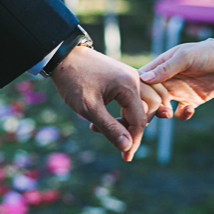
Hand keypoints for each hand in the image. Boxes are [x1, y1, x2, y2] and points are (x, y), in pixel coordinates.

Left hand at [49, 47, 151, 161]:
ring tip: (114, 129)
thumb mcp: (89, 108)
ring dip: (134, 118)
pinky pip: (135, 96)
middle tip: (120, 140)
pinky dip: (128, 109)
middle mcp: (135, 78)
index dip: (133, 141)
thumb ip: (110, 128)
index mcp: (129, 85)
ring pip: (145, 102)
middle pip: (150, 109)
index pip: (140, 120)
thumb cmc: (74, 80)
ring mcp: (130, 76)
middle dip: (137, 128)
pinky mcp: (124, 76)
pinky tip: (111, 118)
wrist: (62, 56)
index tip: (126, 157)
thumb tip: (127, 147)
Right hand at [139, 38, 213, 119]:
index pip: (141, 81)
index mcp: (160, 67)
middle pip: (148, 97)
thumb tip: (144, 79)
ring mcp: (178, 92)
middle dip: (145, 107)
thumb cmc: (207, 51)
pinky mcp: (191, 101)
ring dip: (161, 114)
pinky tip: (189, 109)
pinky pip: (180, 113)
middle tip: (146, 114)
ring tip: (167, 113)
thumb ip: (166, 68)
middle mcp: (166, 81)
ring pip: (161, 108)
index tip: (133, 100)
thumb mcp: (185, 56)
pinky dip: (182, 115)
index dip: (135, 91)